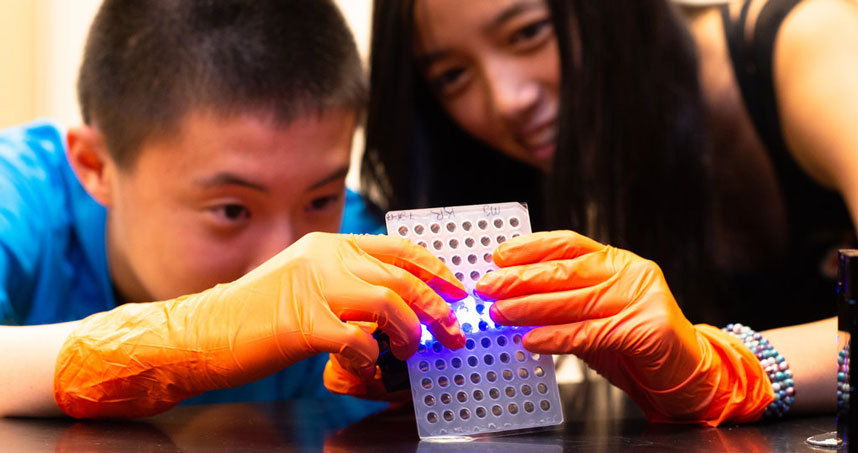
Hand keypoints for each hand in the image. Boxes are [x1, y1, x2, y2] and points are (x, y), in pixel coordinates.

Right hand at [54, 232, 466, 417]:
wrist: (202, 334)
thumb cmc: (256, 315)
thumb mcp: (306, 282)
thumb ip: (348, 283)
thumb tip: (399, 303)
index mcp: (329, 246)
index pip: (398, 248)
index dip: (434, 270)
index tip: (455, 290)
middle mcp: (324, 258)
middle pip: (401, 276)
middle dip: (437, 308)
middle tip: (452, 332)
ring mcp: (312, 287)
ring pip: (388, 302)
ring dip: (410, 332)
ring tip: (411, 352)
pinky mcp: (302, 322)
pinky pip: (358, 340)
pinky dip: (371, 358)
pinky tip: (366, 368)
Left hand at [475, 230, 773, 425]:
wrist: (684, 372)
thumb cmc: (633, 342)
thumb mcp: (595, 314)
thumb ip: (562, 302)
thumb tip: (511, 298)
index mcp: (616, 261)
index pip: (568, 244)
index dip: (530, 248)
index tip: (498, 256)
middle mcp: (629, 272)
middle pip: (565, 271)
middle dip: (519, 279)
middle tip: (488, 287)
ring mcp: (641, 297)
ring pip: (573, 301)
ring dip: (529, 308)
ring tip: (499, 313)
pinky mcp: (645, 327)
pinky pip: (588, 332)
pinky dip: (555, 337)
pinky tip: (530, 339)